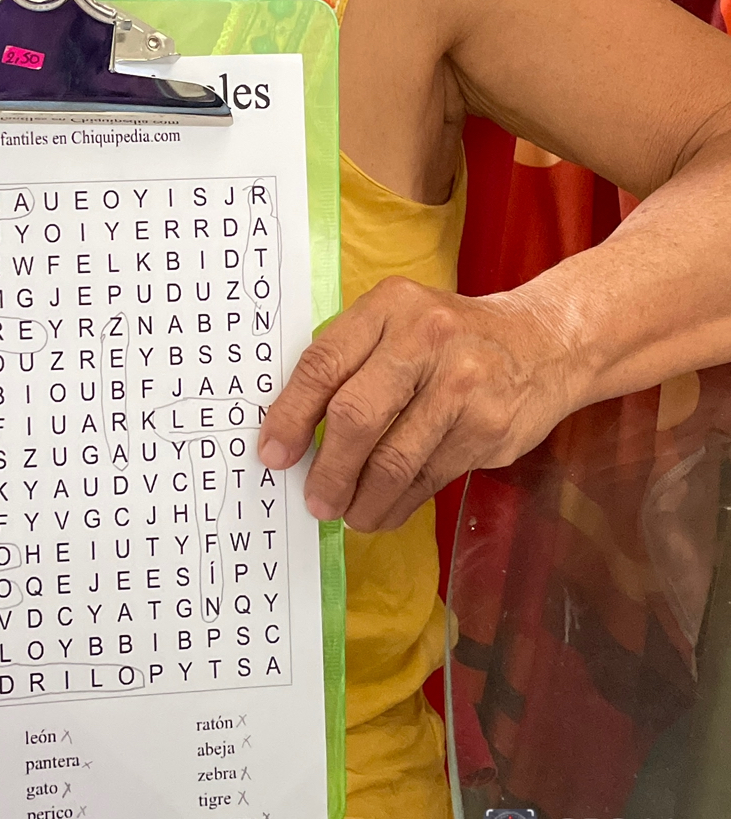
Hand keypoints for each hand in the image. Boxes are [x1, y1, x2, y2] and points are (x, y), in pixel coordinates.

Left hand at [257, 278, 576, 530]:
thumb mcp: (398, 323)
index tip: (274, 454)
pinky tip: (384, 509)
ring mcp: (463, 385)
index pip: (324, 364)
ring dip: (362, 499)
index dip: (291, 416)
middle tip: (315, 498)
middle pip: (356, 417)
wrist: (545, 343)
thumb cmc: (451, 338)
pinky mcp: (488, 428)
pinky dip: (398, 504)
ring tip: (349, 512)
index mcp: (390, 307)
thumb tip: (293, 432)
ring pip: (394, 460)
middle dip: (327, 470)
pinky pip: (428, 478)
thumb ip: (350, 361)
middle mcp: (427, 339)